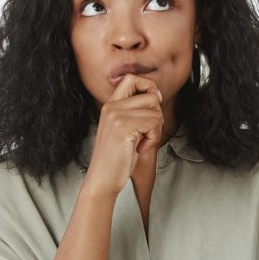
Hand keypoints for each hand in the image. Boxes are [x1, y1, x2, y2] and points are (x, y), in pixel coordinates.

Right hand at [83, 73, 163, 195]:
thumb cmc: (117, 159)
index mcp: (110, 105)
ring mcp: (116, 115)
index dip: (148, 87)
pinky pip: (154, 123)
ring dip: (155, 130)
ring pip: (156, 110)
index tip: (152, 106)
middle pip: (150, 95)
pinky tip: (139, 148)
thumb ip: (134, 111)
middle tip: (146, 133)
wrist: (102, 180)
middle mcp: (111, 107)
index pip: (132, 78)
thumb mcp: (124, 129)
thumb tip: (156, 95)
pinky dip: (153, 138)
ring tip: (140, 142)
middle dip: (156, 114)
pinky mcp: (124, 127)